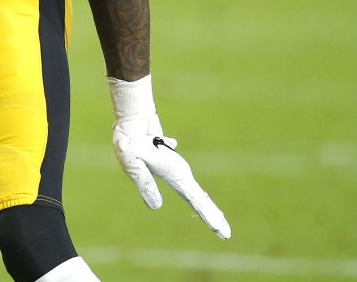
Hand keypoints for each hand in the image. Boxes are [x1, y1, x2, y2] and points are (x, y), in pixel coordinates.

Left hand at [109, 76, 230, 238]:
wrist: (133, 122)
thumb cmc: (130, 142)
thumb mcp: (134, 165)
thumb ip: (145, 184)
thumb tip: (156, 207)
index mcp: (175, 173)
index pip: (195, 199)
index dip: (208, 215)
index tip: (220, 230)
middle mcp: (180, 172)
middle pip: (200, 199)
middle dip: (212, 216)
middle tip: (226, 235)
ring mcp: (177, 170)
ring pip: (195, 193)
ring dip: (207, 209)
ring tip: (218, 226)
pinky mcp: (171, 168)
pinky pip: (186, 187)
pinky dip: (197, 199)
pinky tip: (200, 205)